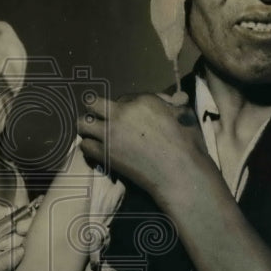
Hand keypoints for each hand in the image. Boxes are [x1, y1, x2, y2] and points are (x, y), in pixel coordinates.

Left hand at [77, 93, 209, 195]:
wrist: (179, 172)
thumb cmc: (188, 144)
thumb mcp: (184, 115)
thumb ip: (172, 104)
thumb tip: (172, 99)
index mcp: (142, 101)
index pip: (123, 97)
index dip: (124, 107)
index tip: (128, 118)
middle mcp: (122, 113)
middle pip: (93, 102)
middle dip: (95, 110)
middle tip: (100, 120)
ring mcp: (110, 133)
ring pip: (82, 123)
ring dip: (87, 128)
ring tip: (94, 134)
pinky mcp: (105, 153)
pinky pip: (85, 146)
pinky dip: (89, 148)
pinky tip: (97, 151)